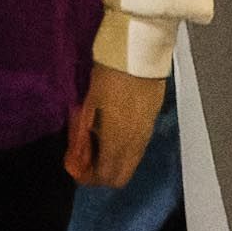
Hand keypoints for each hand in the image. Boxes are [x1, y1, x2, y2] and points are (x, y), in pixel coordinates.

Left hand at [66, 62, 170, 187]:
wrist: (139, 53)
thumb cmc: (108, 76)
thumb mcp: (89, 103)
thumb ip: (84, 131)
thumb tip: (79, 151)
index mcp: (116, 140)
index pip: (106, 176)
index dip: (90, 177)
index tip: (78, 166)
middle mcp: (134, 143)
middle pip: (122, 176)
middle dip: (103, 174)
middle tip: (89, 159)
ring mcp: (146, 133)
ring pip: (132, 162)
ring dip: (116, 161)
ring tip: (100, 142)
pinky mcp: (153, 121)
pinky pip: (139, 147)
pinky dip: (125, 149)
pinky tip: (115, 130)